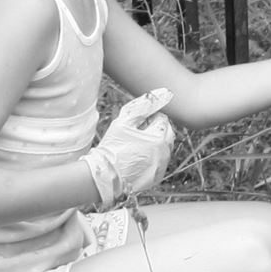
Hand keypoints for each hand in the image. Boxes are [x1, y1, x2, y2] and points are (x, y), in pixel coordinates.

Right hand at [82, 87, 173, 205]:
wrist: (103, 176)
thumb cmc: (112, 146)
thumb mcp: (124, 122)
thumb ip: (143, 106)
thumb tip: (162, 93)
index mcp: (158, 138)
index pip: (162, 119)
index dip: (148, 119)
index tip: (136, 124)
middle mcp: (164, 153)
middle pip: (167, 133)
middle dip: (155, 130)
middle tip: (137, 134)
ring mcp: (161, 167)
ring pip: (164, 148)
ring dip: (154, 144)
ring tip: (135, 148)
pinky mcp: (156, 178)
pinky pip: (160, 163)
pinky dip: (152, 159)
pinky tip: (137, 160)